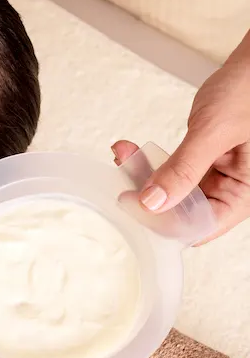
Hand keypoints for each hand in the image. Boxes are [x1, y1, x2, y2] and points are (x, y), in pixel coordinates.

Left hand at [112, 32, 249, 242]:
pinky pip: (172, 168)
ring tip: (122, 154)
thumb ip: (183, 169)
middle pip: (183, 210)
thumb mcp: (215, 132)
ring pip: (172, 189)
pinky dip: (150, 160)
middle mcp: (232, 188)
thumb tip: (152, 203)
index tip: (133, 204)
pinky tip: (130, 149)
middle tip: (120, 178)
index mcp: (245, 193)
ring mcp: (218, 174)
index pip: (200, 226)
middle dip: (148, 195)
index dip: (165, 221)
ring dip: (143, 174)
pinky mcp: (204, 159)